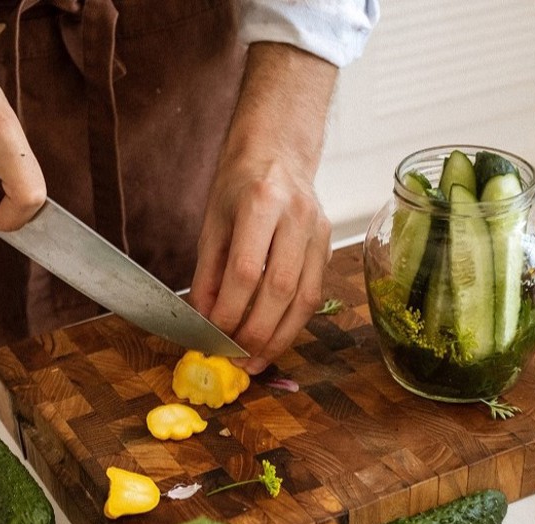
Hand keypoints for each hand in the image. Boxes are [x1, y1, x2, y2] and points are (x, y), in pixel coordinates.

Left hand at [189, 43, 337, 373]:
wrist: (279, 151)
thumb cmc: (240, 183)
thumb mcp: (213, 221)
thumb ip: (209, 272)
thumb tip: (204, 320)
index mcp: (261, 201)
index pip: (247, 269)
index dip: (231, 309)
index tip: (214, 336)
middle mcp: (297, 215)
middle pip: (281, 288)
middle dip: (257, 332)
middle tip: (236, 359)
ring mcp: (319, 230)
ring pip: (305, 297)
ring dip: (280, 337)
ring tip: (256, 361)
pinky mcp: (329, 244)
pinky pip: (315, 292)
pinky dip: (294, 322)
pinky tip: (276, 339)